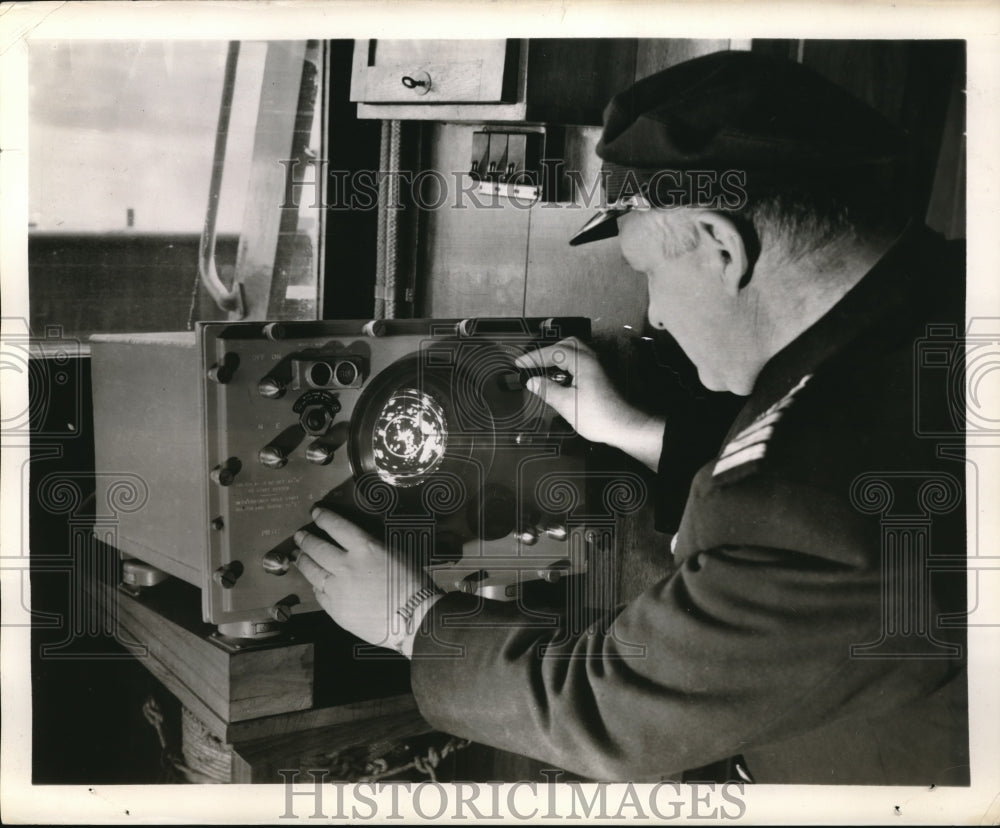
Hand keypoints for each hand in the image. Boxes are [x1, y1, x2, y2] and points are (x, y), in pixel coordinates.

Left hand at [293, 507, 440, 656]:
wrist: (413, 618)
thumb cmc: (411, 583)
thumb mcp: (394, 553)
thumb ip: (370, 548)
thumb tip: (353, 546)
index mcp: (364, 547)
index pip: (336, 526)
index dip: (323, 517)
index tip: (315, 512)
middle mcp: (345, 566)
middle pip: (317, 548)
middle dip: (306, 540)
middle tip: (299, 536)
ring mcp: (337, 589)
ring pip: (312, 571)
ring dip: (303, 561)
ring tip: (298, 556)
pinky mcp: (335, 609)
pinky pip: (319, 594)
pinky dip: (315, 585)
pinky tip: (314, 582)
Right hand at [514, 337, 664, 469]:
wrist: (625, 427)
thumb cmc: (596, 417)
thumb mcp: (566, 405)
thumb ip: (548, 390)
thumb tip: (532, 381)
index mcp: (582, 362)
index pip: (554, 352)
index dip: (534, 357)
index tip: (519, 364)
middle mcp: (591, 360)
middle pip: (568, 344)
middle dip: (548, 351)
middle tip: (533, 363)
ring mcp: (597, 368)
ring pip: (575, 352)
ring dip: (558, 357)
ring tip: (544, 369)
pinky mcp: (600, 377)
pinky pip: (580, 362)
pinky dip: (566, 364)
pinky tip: (560, 379)